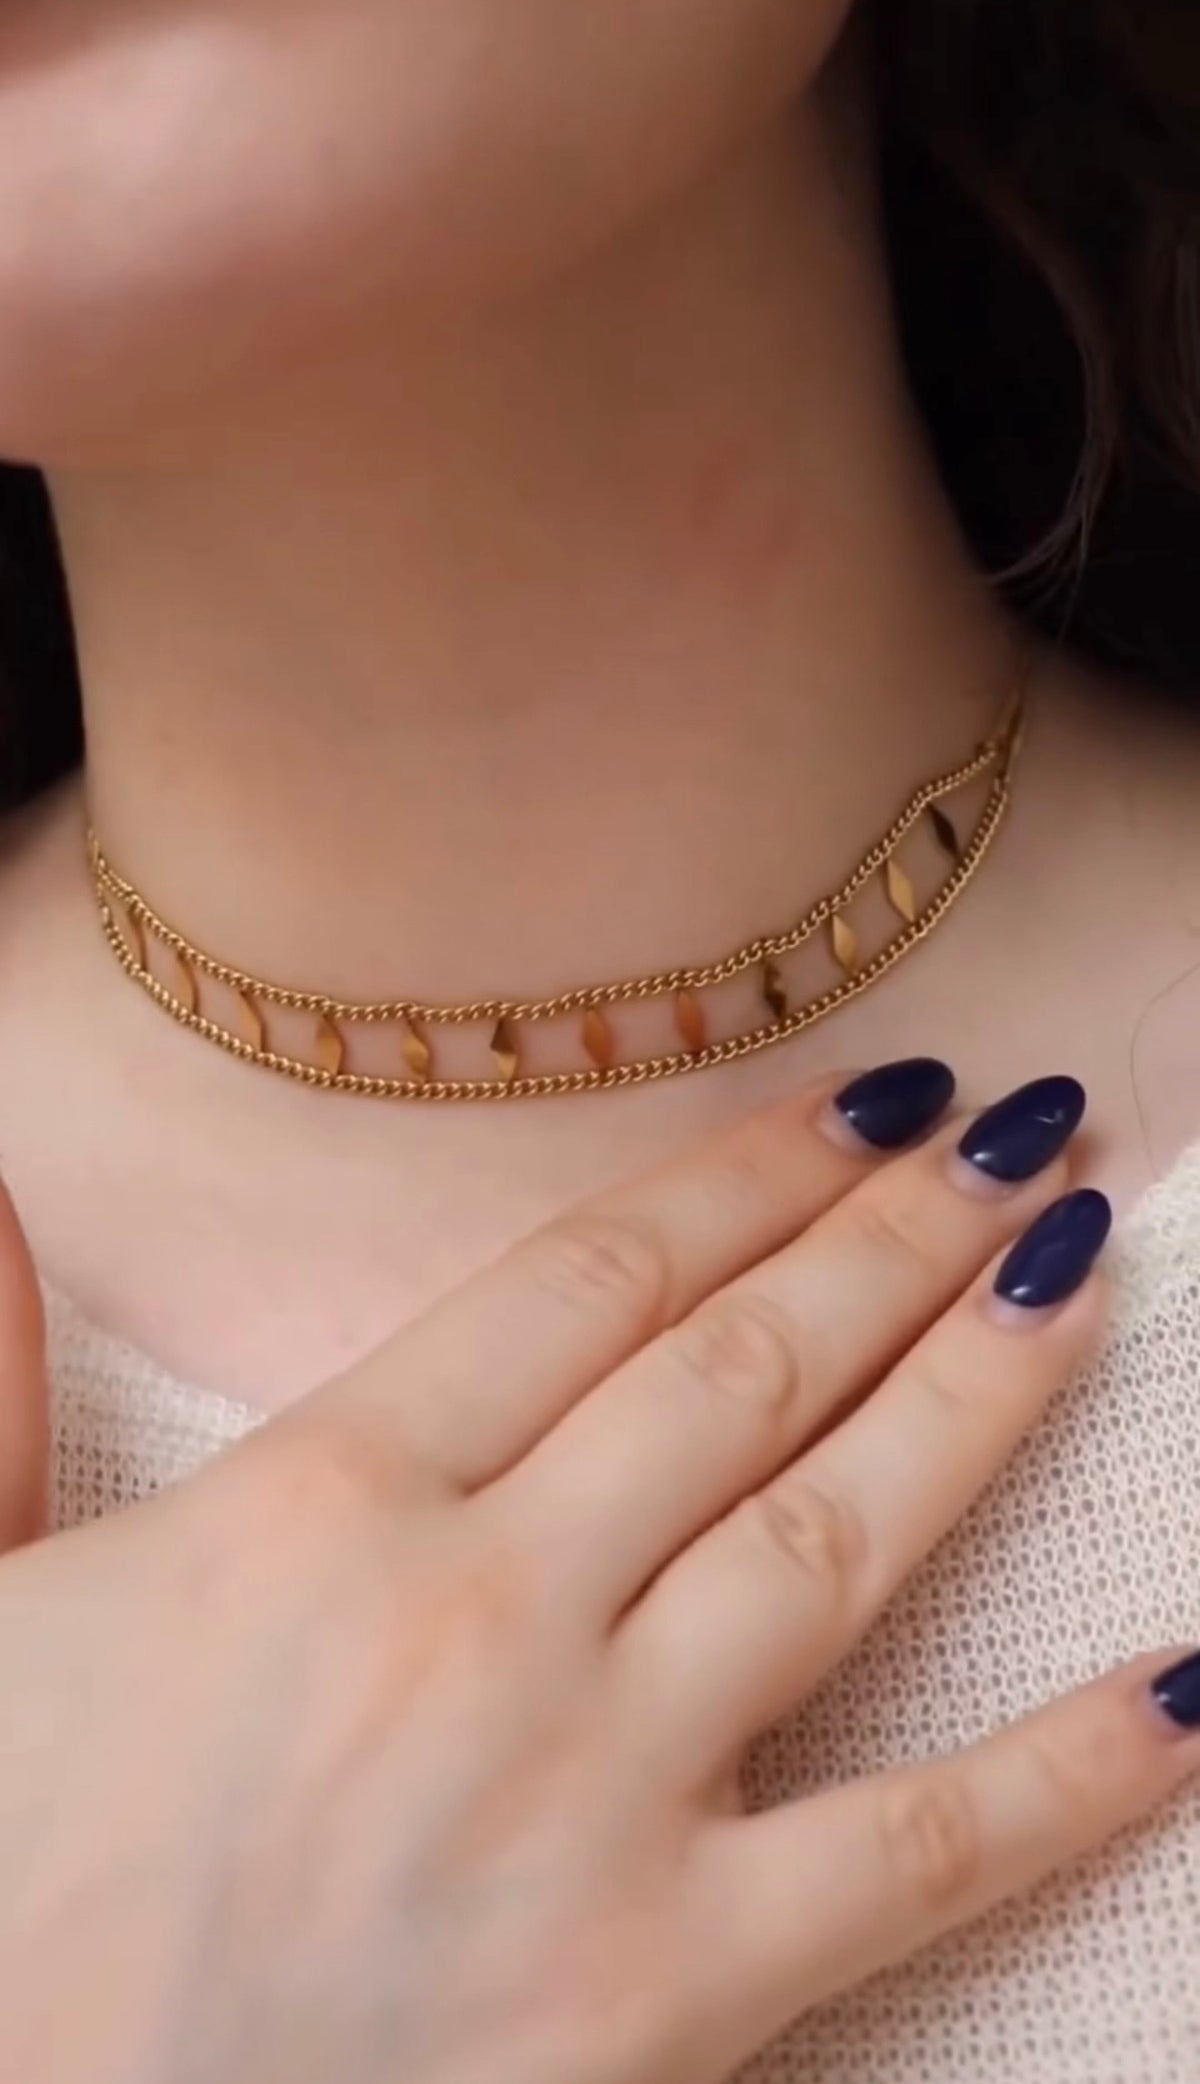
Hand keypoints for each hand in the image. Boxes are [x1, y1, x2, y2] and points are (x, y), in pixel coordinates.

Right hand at [0, 1070, 1194, 2083]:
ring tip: (1079, 1265)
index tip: (865, 1099)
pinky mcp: (663, 1992)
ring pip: (838, 1533)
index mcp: (318, 1506)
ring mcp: (590, 1798)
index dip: (747, 1171)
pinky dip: (1073, 1771)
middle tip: (1018, 1131)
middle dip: (898, 1233)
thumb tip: (4, 1193)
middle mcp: (479, 1615)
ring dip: (983, 1383)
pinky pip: (916, 1853)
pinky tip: (1187, 1686)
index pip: (591, 1280)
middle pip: (743, 1368)